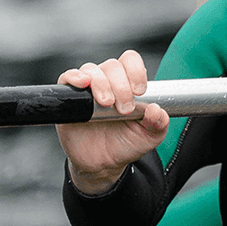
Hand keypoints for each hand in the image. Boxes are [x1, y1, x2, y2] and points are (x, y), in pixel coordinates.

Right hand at [55, 50, 169, 193]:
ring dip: (101, 84)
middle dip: (121, 86)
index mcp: (128, 84)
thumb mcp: (149, 137)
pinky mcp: (69, 99)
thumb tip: (157, 110)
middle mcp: (107, 82)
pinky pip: (67, 77)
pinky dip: (75, 77)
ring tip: (107, 104)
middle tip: (124, 108)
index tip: (140, 91)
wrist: (102, 164)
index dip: (136, 71)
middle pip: (112, 66)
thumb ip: (159, 123)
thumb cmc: (126, 144)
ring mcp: (87, 89)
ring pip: (92, 70)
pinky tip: (83, 84)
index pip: (130, 61)